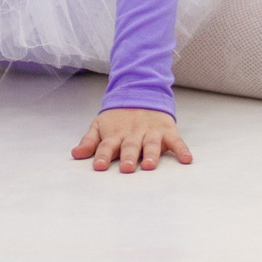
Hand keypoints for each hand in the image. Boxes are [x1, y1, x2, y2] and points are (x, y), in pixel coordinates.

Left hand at [73, 107, 190, 174]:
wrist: (140, 93)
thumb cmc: (118, 118)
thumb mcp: (100, 126)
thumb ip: (89, 142)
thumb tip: (75, 154)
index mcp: (115, 135)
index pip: (107, 146)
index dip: (103, 156)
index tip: (99, 166)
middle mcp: (133, 134)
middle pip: (130, 146)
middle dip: (128, 157)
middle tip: (126, 168)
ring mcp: (151, 132)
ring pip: (151, 144)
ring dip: (151, 155)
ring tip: (149, 165)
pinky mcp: (167, 130)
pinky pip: (176, 141)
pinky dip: (182, 149)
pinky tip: (186, 159)